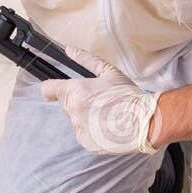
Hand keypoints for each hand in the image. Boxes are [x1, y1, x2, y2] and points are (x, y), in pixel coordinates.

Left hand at [41, 46, 160, 154]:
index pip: (48, 90)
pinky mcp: (86, 142)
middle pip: (66, 106)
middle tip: (99, 102)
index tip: (54, 92)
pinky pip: (84, 134)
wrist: (144, 122)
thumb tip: (69, 50)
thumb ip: (85, 60)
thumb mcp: (108, 72)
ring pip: (76, 120)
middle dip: (77, 103)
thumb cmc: (128, 95)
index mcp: (75, 91)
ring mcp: (79, 128)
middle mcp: (73, 111)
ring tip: (107, 115)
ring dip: (86, 117)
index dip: (51, 90)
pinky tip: (108, 127)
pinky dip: (93, 131)